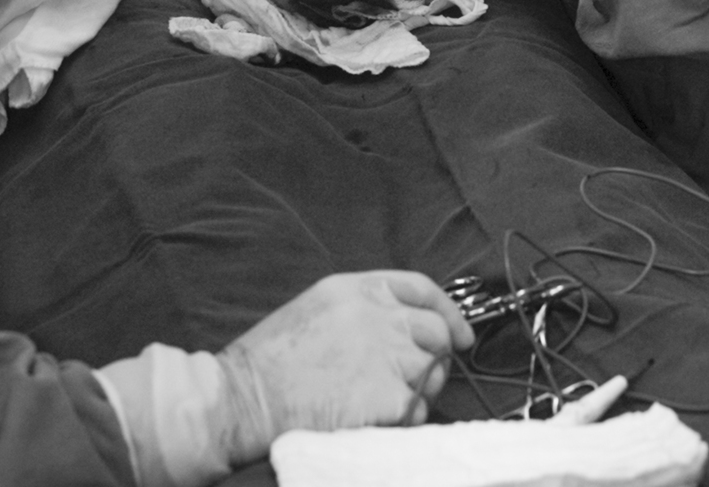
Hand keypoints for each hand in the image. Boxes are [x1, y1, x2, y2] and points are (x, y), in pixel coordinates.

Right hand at [218, 272, 472, 459]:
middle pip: (435, 330)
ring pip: (431, 371)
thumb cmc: (272, 360)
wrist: (248, 396)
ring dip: (420, 389)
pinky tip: (378, 420)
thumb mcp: (317, 308)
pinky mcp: (390, 396)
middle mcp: (379, 315)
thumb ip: (362, 310)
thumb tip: (399, 329)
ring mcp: (388, 355)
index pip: (421, 288)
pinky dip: (406, 419)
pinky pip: (417, 409)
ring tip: (389, 401)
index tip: (459, 331)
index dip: (447, 310)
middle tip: (424, 376)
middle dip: (437, 354)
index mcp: (358, 288)